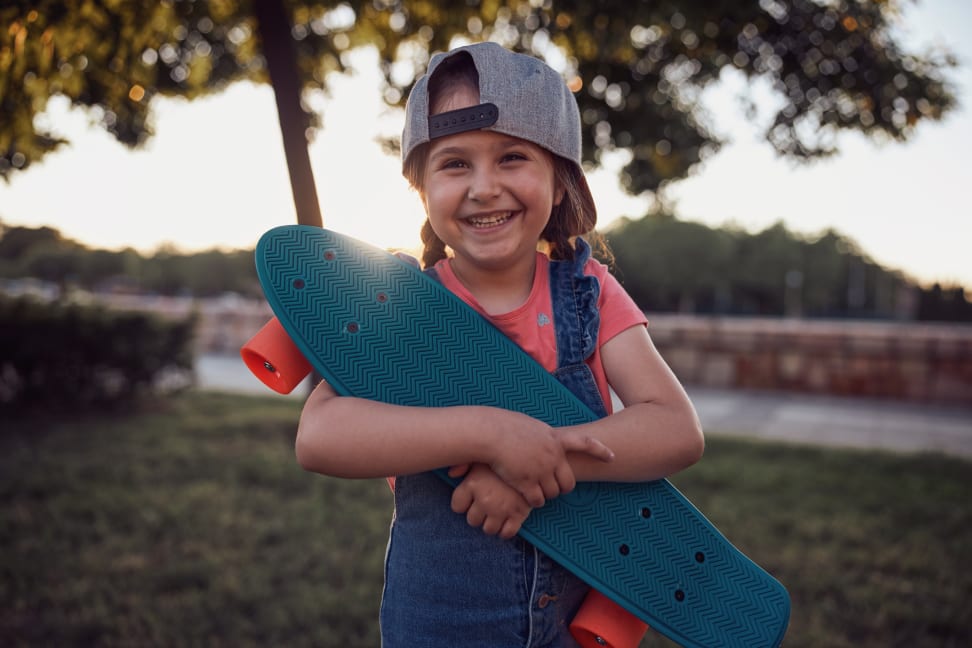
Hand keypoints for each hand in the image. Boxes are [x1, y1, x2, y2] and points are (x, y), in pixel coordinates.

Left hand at [449, 463, 531, 538]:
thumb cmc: (503, 456)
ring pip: (488, 529)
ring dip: (491, 524)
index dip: (463, 504)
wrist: (532, 456)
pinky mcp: (518, 514)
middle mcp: (484, 499)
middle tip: (486, 506)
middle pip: (472, 520)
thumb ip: (464, 464)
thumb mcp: (482, 456)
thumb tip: (452, 474)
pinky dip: (505, 531)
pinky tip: (506, 522)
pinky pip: (507, 533)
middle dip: (478, 515)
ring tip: (496, 514)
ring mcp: (501, 509)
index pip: (457, 506)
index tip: (469, 500)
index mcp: (472, 484)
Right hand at [484, 410, 613, 506]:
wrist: (489, 433)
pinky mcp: (528, 482)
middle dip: (562, 489)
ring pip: (553, 494)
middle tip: (553, 489)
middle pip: (568, 482)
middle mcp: (552, 455)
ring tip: (532, 490)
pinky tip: (525, 497)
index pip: (584, 442)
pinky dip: (533, 502)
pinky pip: (538, 501)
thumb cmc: (502, 426)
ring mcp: (541, 469)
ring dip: (544, 495)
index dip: (599, 450)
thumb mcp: (529, 425)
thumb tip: (547, 439)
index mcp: (554, 438)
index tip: (612, 457)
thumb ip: (542, 435)